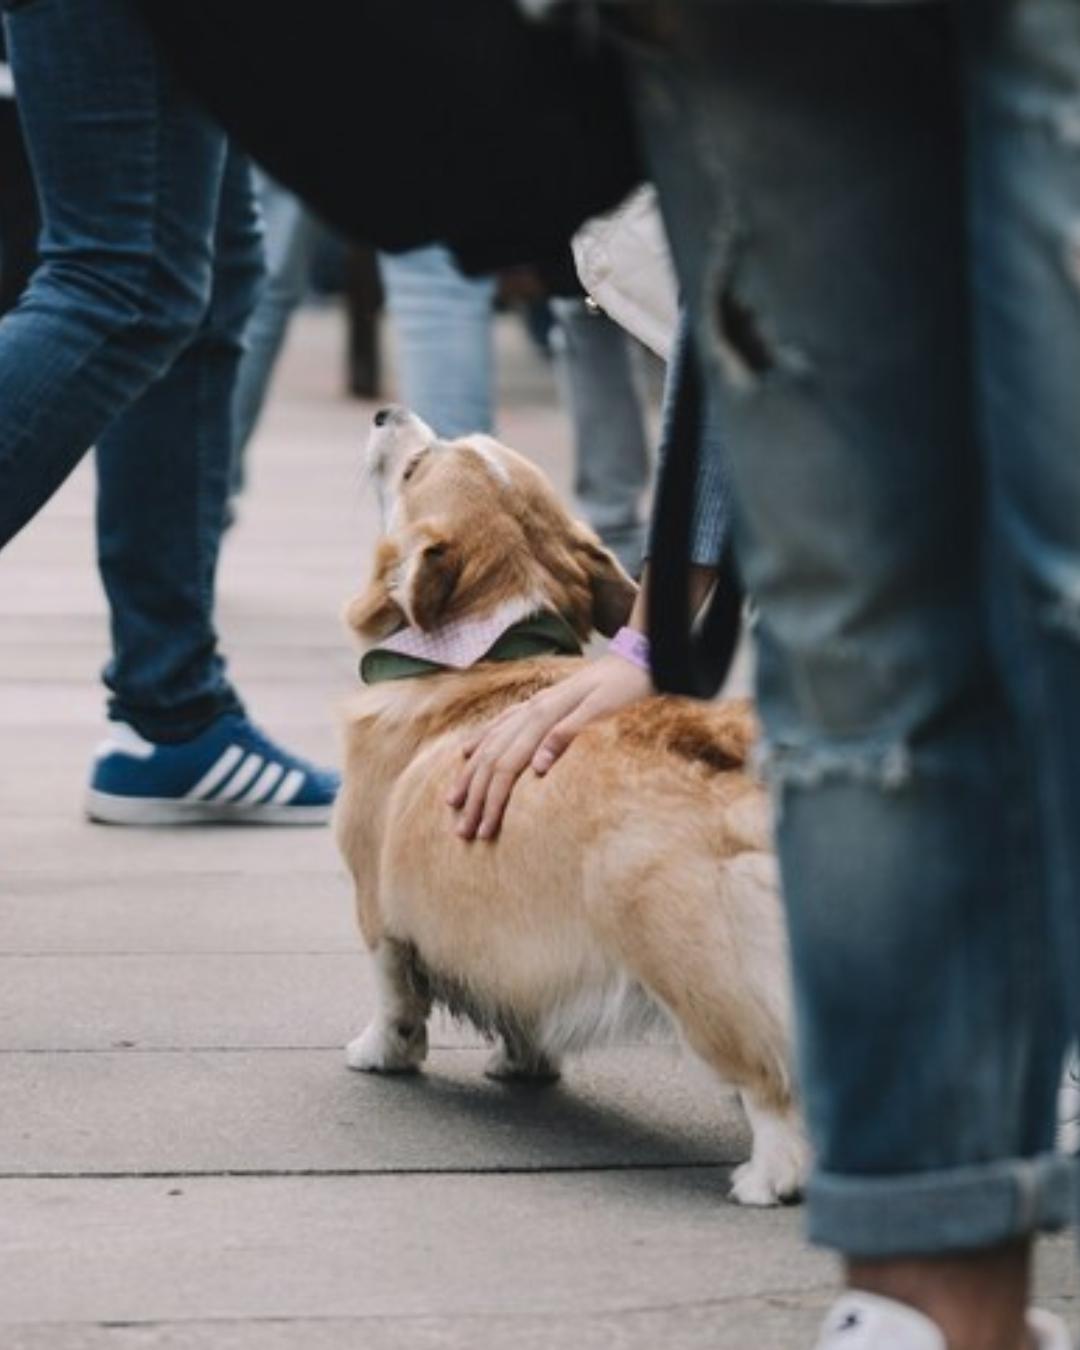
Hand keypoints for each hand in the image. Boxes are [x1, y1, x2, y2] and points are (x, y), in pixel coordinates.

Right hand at [447, 653, 652, 840]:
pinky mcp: (538, 704)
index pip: (507, 767)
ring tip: (452, 801)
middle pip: (491, 760)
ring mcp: (532, 707)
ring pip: (489, 744)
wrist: (637, 658)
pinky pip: (499, 725)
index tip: (484, 831)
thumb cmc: (625, 688)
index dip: (492, 801)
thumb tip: (537, 768)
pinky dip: (480, 741)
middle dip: (474, 798)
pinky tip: (468, 753)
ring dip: (469, 775)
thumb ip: (568, 735)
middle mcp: (531, 711)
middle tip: (461, 832)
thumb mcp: (604, 711)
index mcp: (543, 716)